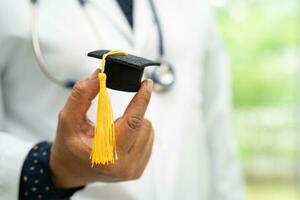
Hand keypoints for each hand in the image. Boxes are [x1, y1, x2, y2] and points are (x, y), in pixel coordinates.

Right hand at [50, 69, 153, 187]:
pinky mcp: (138, 170)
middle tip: (114, 118)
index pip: (132, 122)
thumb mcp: (67, 119)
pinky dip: (137, 133)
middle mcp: (124, 166)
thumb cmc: (68, 146)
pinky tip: (121, 139)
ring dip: (135, 124)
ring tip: (114, 131)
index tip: (146, 84)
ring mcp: (133, 170)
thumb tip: (99, 75)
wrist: (71, 171)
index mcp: (106, 155)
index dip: (141, 100)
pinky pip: (148, 140)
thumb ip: (81, 95)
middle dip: (132, 113)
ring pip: (149, 131)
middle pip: (143, 125)